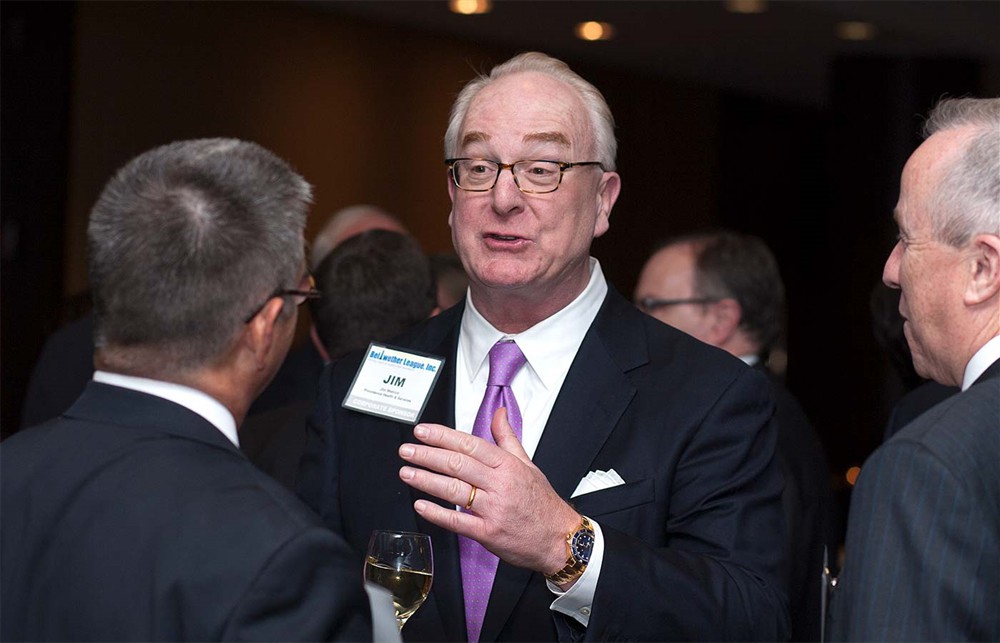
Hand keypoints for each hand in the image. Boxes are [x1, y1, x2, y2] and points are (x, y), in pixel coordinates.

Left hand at [398, 407, 578, 573]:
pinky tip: (421, 505)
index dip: (442, 436)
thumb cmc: (542, 502)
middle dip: (427, 455)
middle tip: (407, 450)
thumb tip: (499, 413)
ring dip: (426, 480)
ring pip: (454, 490)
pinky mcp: (488, 533)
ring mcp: (493, 509)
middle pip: (458, 464)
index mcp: (508, 465)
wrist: (559, 538)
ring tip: (407, 473)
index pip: (470, 444)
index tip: (422, 431)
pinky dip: (437, 513)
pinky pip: (458, 521)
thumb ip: (507, 438)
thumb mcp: (528, 463)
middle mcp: (500, 484)